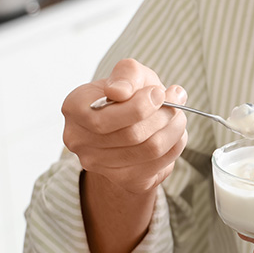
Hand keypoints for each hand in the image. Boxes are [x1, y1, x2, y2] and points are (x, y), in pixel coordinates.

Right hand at [62, 58, 188, 194]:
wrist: (131, 121)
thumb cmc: (129, 93)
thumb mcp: (128, 73)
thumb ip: (125, 75)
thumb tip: (119, 92)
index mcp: (74, 108)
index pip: (103, 118)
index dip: (138, 106)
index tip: (159, 92)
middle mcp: (79, 140)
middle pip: (130, 135)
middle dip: (162, 115)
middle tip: (176, 100)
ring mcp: (99, 164)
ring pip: (149, 150)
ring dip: (173, 129)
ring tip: (178, 114)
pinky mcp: (124, 179)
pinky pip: (158, 164)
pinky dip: (174, 145)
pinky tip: (175, 132)